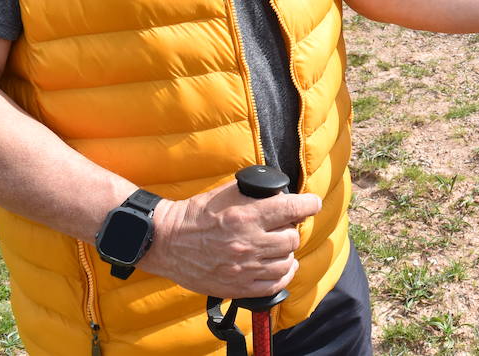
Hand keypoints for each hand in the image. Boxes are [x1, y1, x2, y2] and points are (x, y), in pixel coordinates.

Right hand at [142, 179, 321, 298]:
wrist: (167, 242)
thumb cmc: (196, 214)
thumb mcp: (228, 192)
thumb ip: (257, 193)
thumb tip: (283, 193)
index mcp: (247, 216)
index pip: (293, 208)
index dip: (308, 204)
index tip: (312, 204)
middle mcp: (249, 243)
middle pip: (292, 238)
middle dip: (292, 229)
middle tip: (285, 226)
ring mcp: (244, 268)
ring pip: (287, 262)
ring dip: (287, 252)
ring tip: (280, 246)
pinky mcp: (238, 287)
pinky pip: (274, 285)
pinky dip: (283, 275)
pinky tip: (280, 266)